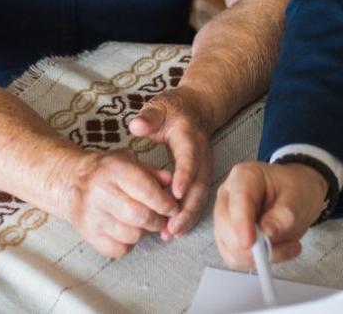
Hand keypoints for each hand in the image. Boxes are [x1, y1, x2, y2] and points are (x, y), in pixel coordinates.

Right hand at [51, 148, 178, 258]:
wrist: (71, 181)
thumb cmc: (105, 171)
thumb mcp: (129, 161)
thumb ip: (152, 172)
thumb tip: (172, 183)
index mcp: (115, 170)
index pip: (147, 191)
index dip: (165, 203)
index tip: (173, 208)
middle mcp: (101, 193)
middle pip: (140, 216)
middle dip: (158, 221)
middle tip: (163, 219)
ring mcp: (92, 216)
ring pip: (131, 235)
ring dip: (144, 233)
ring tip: (144, 223)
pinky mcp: (88, 234)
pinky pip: (117, 250)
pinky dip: (128, 245)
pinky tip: (127, 232)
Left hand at [127, 86, 214, 239]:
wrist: (195, 109)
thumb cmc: (172, 110)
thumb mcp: (159, 108)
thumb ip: (149, 117)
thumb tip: (137, 126)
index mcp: (190, 137)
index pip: (189, 157)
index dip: (184, 175)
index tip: (174, 194)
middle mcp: (202, 154)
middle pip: (199, 183)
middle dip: (187, 207)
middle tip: (171, 227)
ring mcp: (205, 165)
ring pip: (201, 194)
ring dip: (188, 215)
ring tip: (171, 233)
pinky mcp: (203, 175)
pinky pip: (199, 197)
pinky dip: (189, 214)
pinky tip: (177, 229)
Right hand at [213, 161, 329, 268]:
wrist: (296, 195)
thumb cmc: (295, 189)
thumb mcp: (298, 197)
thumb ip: (283, 215)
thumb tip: (267, 234)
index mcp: (243, 177)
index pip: (237, 201)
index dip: (241, 224)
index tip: (249, 243)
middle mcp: (228, 197)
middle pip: (227, 228)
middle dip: (253, 246)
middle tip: (287, 246)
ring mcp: (226, 219)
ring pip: (230, 249)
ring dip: (259, 256)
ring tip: (288, 245)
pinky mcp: (228, 238)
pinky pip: (235, 259)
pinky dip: (257, 261)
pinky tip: (277, 250)